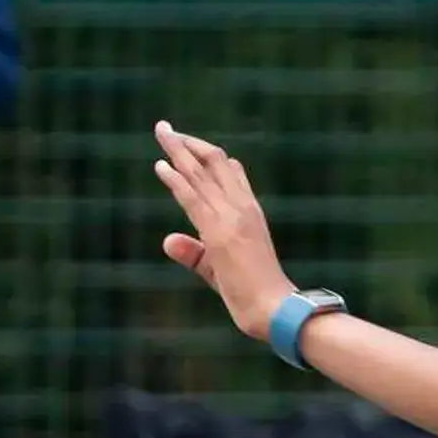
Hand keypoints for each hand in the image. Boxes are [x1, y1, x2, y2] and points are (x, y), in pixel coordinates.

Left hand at [153, 120, 294, 339]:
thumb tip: (168, 239)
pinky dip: (175, 179)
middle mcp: (242, 208)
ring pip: (201, 173)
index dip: (208, 156)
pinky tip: (161, 165)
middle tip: (165, 128)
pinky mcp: (218, 233)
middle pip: (214, 163)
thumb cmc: (257, 295)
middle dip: (187, 144)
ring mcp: (232, 217)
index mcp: (251, 213)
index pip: (231, 173)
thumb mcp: (219, 269)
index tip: (190, 145)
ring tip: (162, 131)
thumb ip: (194, 253)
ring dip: (178, 150)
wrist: (276, 309)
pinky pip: (193, 198)